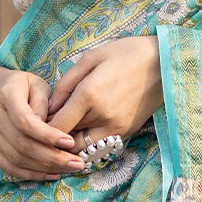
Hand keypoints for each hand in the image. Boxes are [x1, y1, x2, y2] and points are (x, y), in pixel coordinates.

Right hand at [0, 68, 86, 180]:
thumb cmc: (23, 87)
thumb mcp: (38, 85)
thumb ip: (45, 104)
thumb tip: (52, 130)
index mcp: (6, 95)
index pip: (25, 121)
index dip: (48, 135)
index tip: (70, 142)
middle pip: (22, 144)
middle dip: (52, 157)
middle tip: (77, 162)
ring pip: (17, 159)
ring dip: (45, 168)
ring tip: (69, 168)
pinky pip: (10, 167)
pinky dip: (32, 174)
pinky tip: (52, 174)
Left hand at [45, 36, 162, 146]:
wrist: (164, 62)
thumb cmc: (125, 53)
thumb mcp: (90, 58)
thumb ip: (66, 84)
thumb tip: (49, 107)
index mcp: (89, 96)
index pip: (57, 126)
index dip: (43, 128)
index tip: (38, 122)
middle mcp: (102, 117)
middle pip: (67, 140)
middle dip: (55, 136)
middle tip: (49, 126)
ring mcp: (117, 128)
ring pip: (84, 148)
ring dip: (72, 143)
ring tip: (66, 130)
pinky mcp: (127, 132)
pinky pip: (100, 145)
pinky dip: (89, 142)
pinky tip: (85, 129)